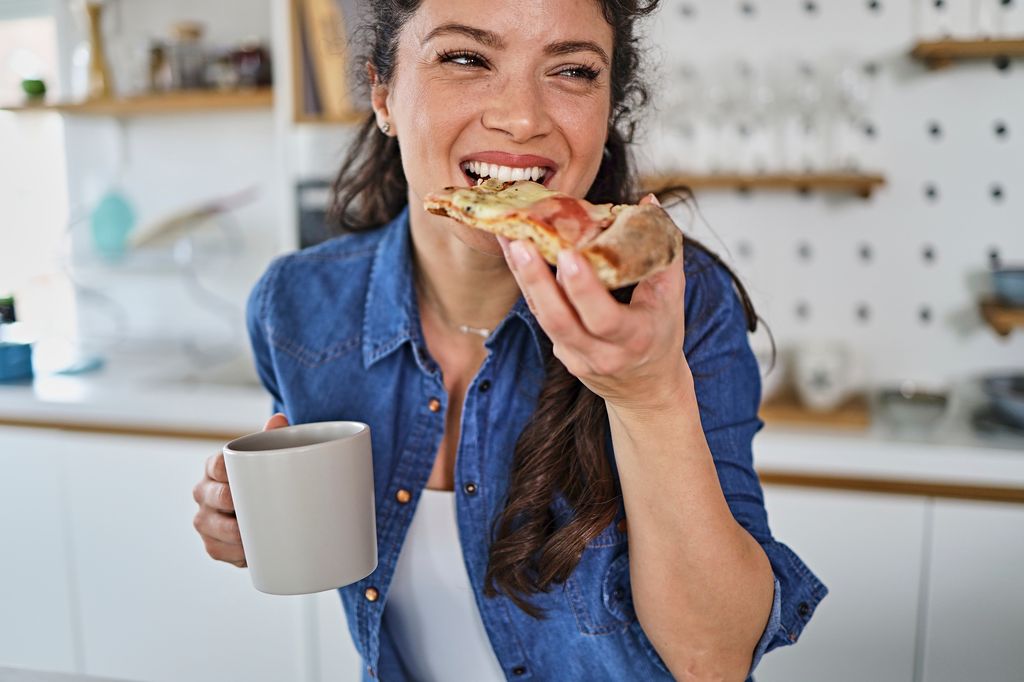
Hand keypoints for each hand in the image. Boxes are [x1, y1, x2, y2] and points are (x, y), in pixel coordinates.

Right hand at [192, 413, 288, 567]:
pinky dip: (234, 553)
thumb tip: (278, 419)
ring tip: (255, 534)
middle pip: (213, 497)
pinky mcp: (212, 544)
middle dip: (232, 504)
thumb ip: (272, 437)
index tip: (246, 476)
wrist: (261, 506)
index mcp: (214, 467)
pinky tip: (250, 552)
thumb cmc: (263, 477)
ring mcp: (205, 519)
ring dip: (233, 533)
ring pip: (210, 527)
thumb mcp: (267, 457)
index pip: (217, 466)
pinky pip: (217, 550)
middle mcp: (204, 492)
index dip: (228, 472)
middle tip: (256, 507)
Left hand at [497, 195, 688, 411]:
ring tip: (508, 240)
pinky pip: (540, 316)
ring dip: (523, 277)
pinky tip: (513, 253)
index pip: (604, 318)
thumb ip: (663, 249)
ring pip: (543, 317)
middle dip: (537, 280)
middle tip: (520, 243)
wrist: (647, 387)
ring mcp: (576, 357)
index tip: (569, 255)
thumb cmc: (662, 332)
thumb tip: (648, 201)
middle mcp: (602, 354)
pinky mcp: (560, 352)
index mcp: (635, 337)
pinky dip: (527, 283)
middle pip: (560, 321)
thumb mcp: (671, 295)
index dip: (584, 289)